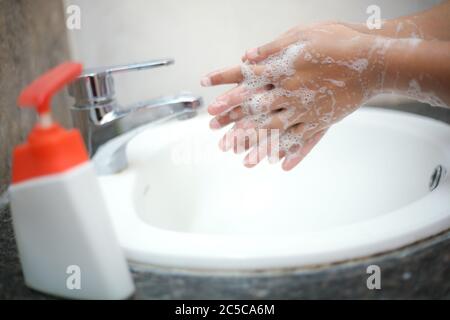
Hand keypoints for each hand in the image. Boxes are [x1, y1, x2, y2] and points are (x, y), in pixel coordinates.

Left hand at [201, 24, 382, 169]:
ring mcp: (307, 110)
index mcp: (283, 71)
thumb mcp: (302, 36)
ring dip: (260, 146)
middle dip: (236, 124)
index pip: (247, 83)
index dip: (227, 92)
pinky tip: (282, 166)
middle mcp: (291, 93)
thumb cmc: (338, 43)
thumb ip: (273, 48)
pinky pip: (304, 140)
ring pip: (277, 131)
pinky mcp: (322, 120)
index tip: (209, 103)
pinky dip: (293, 152)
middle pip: (257, 112)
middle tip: (218, 137)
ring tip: (244, 161)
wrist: (373, 61)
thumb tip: (247, 56)